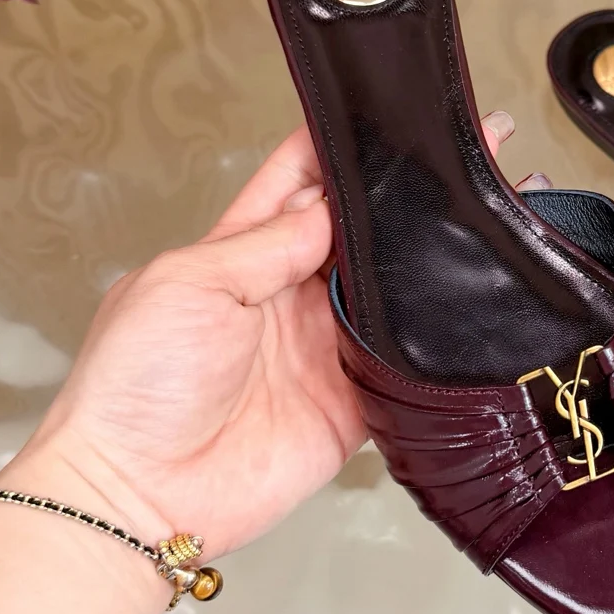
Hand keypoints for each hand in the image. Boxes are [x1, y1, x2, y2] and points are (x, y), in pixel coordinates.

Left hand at [0, 112, 515, 557]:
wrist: (138, 495)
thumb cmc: (133, 385)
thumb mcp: (190, 284)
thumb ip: (267, 243)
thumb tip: (331, 208)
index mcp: (242, 252)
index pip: (304, 183)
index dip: (346, 150)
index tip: (394, 118)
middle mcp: (289, 295)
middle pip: (360, 235)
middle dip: (406, 201)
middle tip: (464, 164)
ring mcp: (323, 351)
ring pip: (392, 294)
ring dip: (428, 266)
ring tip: (480, 224)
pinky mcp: (352, 406)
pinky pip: (404, 368)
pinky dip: (434, 345)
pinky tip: (464, 313)